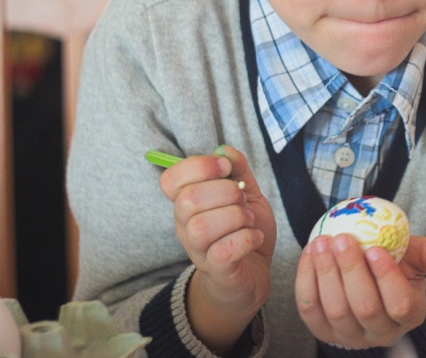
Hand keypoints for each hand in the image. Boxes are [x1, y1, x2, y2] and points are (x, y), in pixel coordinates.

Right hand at [159, 145, 275, 348]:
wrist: (251, 276)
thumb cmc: (243, 232)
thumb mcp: (247, 195)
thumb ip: (238, 171)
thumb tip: (226, 149)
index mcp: (188, 204)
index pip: (170, 179)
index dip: (199, 166)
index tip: (226, 169)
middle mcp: (186, 227)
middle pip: (189, 200)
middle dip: (225, 192)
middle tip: (243, 201)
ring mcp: (198, 251)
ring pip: (202, 227)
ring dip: (236, 217)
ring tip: (249, 221)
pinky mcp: (217, 272)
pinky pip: (223, 251)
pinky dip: (246, 239)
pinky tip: (255, 237)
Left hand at [296, 233, 425, 348]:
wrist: (368, 279)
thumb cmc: (398, 264)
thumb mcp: (420, 257)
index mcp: (409, 315)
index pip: (399, 304)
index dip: (386, 279)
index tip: (376, 249)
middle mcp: (380, 333)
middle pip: (364, 308)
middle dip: (350, 271)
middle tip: (342, 238)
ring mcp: (349, 336)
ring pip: (335, 310)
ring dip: (326, 273)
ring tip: (323, 242)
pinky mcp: (322, 331)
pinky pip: (310, 309)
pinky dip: (308, 281)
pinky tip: (311, 254)